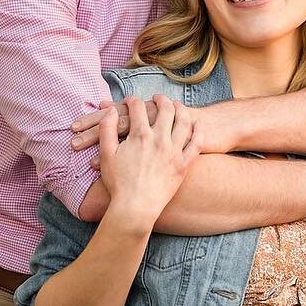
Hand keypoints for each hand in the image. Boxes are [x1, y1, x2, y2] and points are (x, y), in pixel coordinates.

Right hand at [96, 95, 198, 227]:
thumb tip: (111, 111)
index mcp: (140, 136)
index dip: (133, 100)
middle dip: (160, 100)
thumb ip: (107, 129)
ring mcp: (174, 152)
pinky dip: (199, 131)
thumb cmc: (119, 183)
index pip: (138, 108)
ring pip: (183, 122)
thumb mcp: (106, 154)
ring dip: (181, 109)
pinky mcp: (184, 164)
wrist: (136, 207)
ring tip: (177, 105)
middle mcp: (160, 139)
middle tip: (157, 98)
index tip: (130, 100)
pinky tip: (199, 124)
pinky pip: (196, 144)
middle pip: (165, 110)